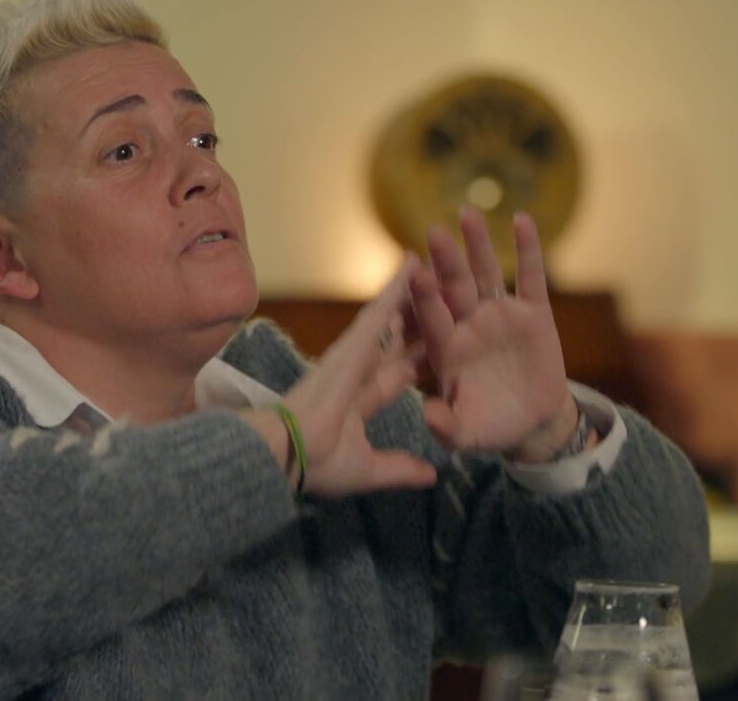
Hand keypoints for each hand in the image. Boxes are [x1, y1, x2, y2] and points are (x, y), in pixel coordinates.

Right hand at [257, 255, 438, 496]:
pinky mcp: (355, 341)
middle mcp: (360, 370)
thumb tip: (431, 475)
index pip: (399, 376)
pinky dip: (399, 285)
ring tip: (439, 269)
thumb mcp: (371, 469)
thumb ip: (400, 469)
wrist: (292, 452)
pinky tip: (416, 261)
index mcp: (362, 399)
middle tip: (445, 301)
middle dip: (420, 322)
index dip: (419, 362)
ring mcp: (356, 352)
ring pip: (393, 317)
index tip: (438, 350)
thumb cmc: (321, 463)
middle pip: (399, 340)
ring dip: (415, 295)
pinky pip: (382, 307)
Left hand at [410, 209, 578, 462]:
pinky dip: (528, 251)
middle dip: (445, 261)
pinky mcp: (533, 313)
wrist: (531, 424)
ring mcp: (499, 316)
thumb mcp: (466, 435)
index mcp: (446, 350)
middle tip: (433, 231)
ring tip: (468, 213)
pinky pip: (530, 278)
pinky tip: (523, 220)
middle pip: (454, 287)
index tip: (415, 274)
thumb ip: (447, 426)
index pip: (432, 318)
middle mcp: (468, 325)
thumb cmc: (490, 428)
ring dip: (478, 245)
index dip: (424, 298)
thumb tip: (429, 417)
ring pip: (486, 274)